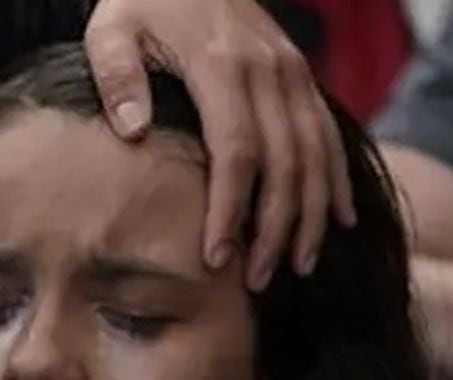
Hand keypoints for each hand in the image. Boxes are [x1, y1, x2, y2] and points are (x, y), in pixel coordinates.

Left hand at [83, 0, 357, 289]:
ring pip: (315, 157)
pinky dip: (337, 181)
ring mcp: (293, 75)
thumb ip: (118, 76)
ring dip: (311, 216)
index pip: (236, 152)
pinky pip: (329, 136)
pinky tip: (339, 221)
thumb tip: (134, 131)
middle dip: (275, 228)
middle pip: (284, 165)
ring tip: (299, 264)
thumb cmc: (143, 1)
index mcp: (222, 66)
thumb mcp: (113, 27)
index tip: (219, 256)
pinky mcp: (303, 77)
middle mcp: (269, 72)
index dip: (231, 209)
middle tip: (259, 278)